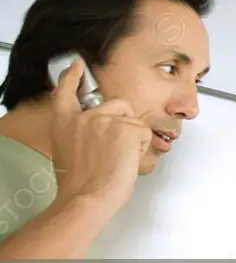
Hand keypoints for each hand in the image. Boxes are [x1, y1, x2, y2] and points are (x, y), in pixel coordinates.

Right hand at [49, 58, 152, 215]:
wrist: (87, 197)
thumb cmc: (80, 184)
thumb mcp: (68, 151)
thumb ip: (80, 134)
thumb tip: (96, 133)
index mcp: (64, 123)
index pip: (66, 91)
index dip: (72, 76)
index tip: (76, 65)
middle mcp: (83, 116)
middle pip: (117, 105)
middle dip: (124, 122)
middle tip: (116, 149)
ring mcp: (105, 119)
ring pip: (133, 119)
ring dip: (133, 136)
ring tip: (119, 157)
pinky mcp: (125, 127)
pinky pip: (143, 132)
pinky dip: (142, 146)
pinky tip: (127, 160)